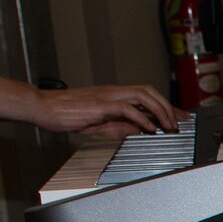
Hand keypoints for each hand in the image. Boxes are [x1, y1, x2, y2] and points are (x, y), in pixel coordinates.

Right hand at [34, 83, 178, 136]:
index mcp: (112, 95)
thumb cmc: (64, 114)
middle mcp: (113, 92)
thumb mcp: (97, 122)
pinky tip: (149, 128)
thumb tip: (137, 130)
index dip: (164, 105)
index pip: (145, 95)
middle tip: (180, 122)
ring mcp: (107, 96)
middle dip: (168, 106)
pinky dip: (141, 118)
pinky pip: (126, 108)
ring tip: (169, 126)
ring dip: (160, 110)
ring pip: (142, 95)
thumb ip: (118, 125)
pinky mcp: (99, 105)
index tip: (178, 117)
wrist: (43, 108)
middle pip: (149, 90)